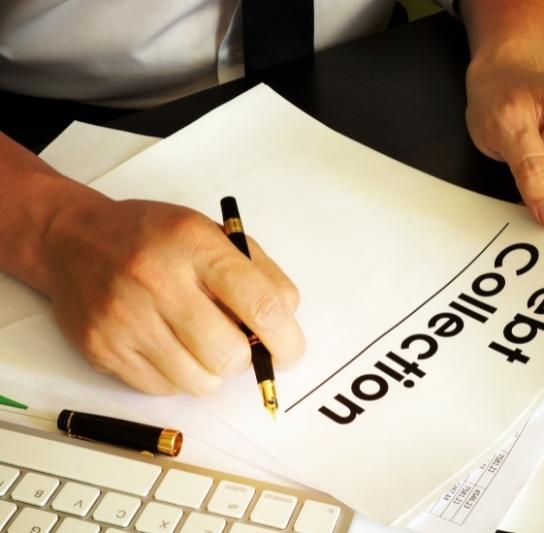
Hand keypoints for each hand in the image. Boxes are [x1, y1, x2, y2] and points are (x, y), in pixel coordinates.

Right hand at [41, 195, 303, 394]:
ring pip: (199, 382)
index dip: (286, 339)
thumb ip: (260, 273)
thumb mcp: (213, 234)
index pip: (261, 305)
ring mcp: (126, 320)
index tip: (290, 351)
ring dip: (212, 370)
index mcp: (196, 246)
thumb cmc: (154, 238)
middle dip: (246, 358)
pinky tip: (168, 345)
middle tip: (240, 344)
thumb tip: (287, 321)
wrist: (73, 240)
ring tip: (201, 342)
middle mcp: (158, 282)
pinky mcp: (104, 350)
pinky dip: (178, 376)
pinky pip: (165, 390)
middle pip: (229, 354)